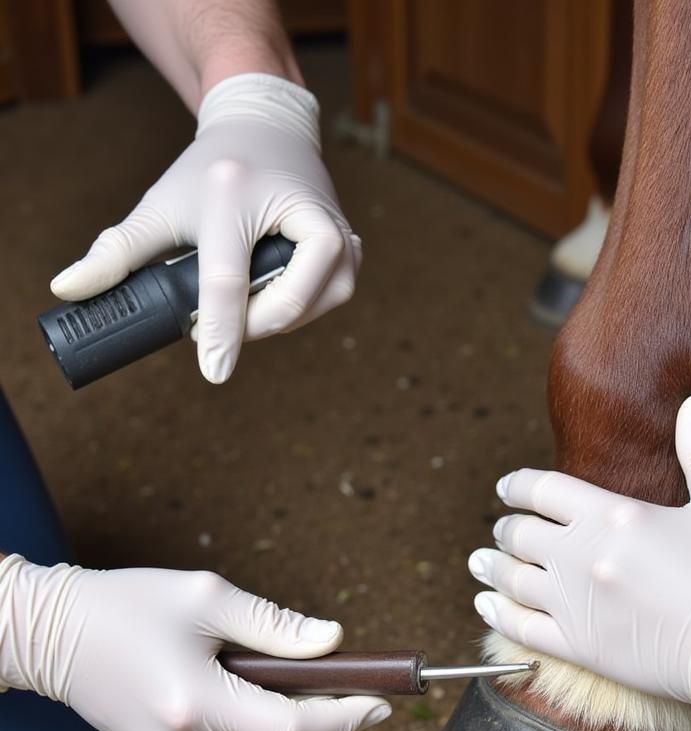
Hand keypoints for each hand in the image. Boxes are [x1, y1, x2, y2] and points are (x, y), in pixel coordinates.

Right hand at [0, 557, 389, 730]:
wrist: (47, 634)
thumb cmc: (124, 606)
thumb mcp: (206, 598)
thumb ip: (275, 625)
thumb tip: (331, 641)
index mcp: (194, 704)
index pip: (292, 727)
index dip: (345, 717)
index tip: (384, 704)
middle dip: (326, 714)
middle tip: (361, 684)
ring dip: (290, 718)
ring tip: (313, 681)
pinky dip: (255, 722)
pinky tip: (259, 691)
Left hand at [50, 73, 359, 383]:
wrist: (268, 131)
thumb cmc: (214, 171)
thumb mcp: (161, 203)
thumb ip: (117, 249)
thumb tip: (68, 288)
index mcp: (237, 195)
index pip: (229, 278)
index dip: (222, 329)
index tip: (213, 371)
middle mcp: (300, 211)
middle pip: (285, 301)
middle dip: (249, 326)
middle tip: (217, 326)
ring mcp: (337, 231)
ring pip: (313, 307)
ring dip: (276, 318)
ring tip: (245, 306)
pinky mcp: (353, 250)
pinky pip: (331, 299)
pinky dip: (301, 307)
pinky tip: (275, 294)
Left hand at [467, 395, 690, 730]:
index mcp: (615, 516)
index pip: (543, 490)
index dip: (517, 486)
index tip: (506, 488)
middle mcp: (584, 556)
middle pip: (521, 534)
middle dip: (506, 529)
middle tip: (501, 530)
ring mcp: (576, 604)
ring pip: (512, 580)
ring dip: (490, 568)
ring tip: (479, 563)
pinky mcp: (578, 646)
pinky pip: (520, 628)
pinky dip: (496, 614)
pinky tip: (486, 605)